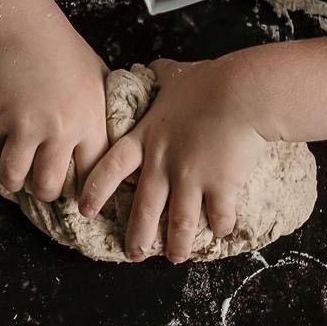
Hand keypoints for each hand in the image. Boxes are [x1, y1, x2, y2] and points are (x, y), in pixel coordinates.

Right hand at [0, 23, 110, 203]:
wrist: (25, 29)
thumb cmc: (67, 51)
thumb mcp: (100, 80)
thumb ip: (106, 112)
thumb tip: (115, 139)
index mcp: (89, 123)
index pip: (91, 176)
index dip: (83, 190)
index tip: (76, 192)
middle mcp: (57, 131)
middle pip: (48, 187)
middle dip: (44, 192)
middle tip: (40, 184)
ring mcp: (22, 126)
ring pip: (13, 178)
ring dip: (14, 181)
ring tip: (16, 174)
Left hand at [79, 58, 267, 262]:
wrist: (242, 93)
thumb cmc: (209, 81)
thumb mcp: (176, 75)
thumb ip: (161, 75)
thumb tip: (155, 66)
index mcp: (146, 139)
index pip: (110, 168)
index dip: (95, 190)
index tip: (84, 209)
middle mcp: (163, 165)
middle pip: (143, 209)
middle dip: (136, 236)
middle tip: (132, 254)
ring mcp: (190, 180)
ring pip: (178, 223)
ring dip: (176, 245)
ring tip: (174, 258)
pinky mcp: (219, 188)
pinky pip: (217, 216)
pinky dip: (219, 226)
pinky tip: (220, 233)